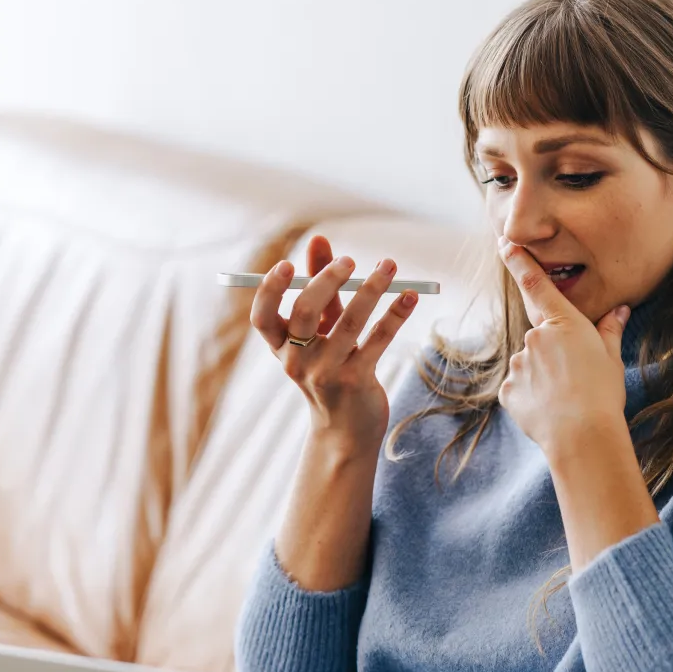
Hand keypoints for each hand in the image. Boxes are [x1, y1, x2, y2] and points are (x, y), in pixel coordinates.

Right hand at [250, 235, 417, 455]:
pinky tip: (410, 296)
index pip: (262, 317)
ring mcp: (326, 373)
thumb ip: (320, 287)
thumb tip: (318, 239)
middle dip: (328, 279)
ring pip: (349, 321)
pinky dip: (396, 313)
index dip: (270, 290)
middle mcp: (297, 361)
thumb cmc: (331, 370)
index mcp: (280, 348)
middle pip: (304, 311)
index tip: (289, 264)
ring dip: (372, 289)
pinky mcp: (357, 381)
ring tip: (389, 265)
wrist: (346, 431)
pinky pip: (378, 339)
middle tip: (351, 260)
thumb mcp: (320, 332)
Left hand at [496, 236, 631, 457]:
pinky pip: (519, 388)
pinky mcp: (507, 390)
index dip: (518, 261)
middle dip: (553, 355)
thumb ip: (609, 330)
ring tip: (564, 400)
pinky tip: (549, 410)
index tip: (505, 242)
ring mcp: (518, 364)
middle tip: (575, 380)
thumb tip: (620, 309)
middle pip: (540, 338)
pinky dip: (532, 397)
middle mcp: (535, 337)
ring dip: (543, 377)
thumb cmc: (603, 394)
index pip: (536, 284)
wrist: (583, 436)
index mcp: (563, 323)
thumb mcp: (611, 358)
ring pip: (529, 365)